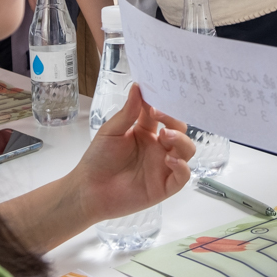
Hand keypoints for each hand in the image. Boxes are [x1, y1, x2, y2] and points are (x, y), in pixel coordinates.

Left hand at [68, 84, 195, 222]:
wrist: (89, 190)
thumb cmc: (98, 159)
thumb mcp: (111, 131)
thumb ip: (128, 112)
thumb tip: (137, 86)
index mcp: (146, 132)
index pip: (164, 114)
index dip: (163, 105)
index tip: (156, 98)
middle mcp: (158, 148)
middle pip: (180, 130)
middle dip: (174, 121)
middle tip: (159, 116)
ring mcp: (163, 167)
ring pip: (187, 150)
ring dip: (181, 140)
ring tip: (165, 136)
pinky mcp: (164, 187)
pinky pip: (183, 177)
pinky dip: (182, 167)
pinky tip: (169, 160)